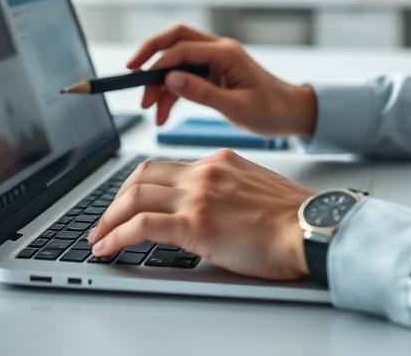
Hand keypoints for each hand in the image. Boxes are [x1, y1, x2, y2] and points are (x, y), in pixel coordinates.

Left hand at [88, 149, 314, 279]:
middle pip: (141, 176)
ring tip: (98, 238)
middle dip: (116, 199)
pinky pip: (139, 226)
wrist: (311, 227)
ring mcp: (198, 195)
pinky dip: (115, 236)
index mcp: (220, 161)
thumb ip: (228, 191)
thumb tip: (212, 210)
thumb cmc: (294, 218)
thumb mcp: (257, 189)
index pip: (166, 166)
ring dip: (108, 219)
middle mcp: (205, 172)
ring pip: (133, 197)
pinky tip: (106, 249)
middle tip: (106, 220)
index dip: (139, 186)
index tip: (129, 202)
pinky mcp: (194, 223)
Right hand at [126, 24, 317, 135]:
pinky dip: (172, 92)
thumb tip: (170, 79)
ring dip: (161, 83)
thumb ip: (202, 93)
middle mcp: (219, 50)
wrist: (291, 114)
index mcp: (226, 53)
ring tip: (151, 110)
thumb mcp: (236, 107)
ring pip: (178, 60)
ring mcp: (216, 60)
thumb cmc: (271, 110)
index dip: (157, 61)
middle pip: (176, 39)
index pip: (182, 49)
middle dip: (151, 55)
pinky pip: (185, 76)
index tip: (137, 78)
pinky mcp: (214, 73)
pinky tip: (163, 112)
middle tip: (131, 74)